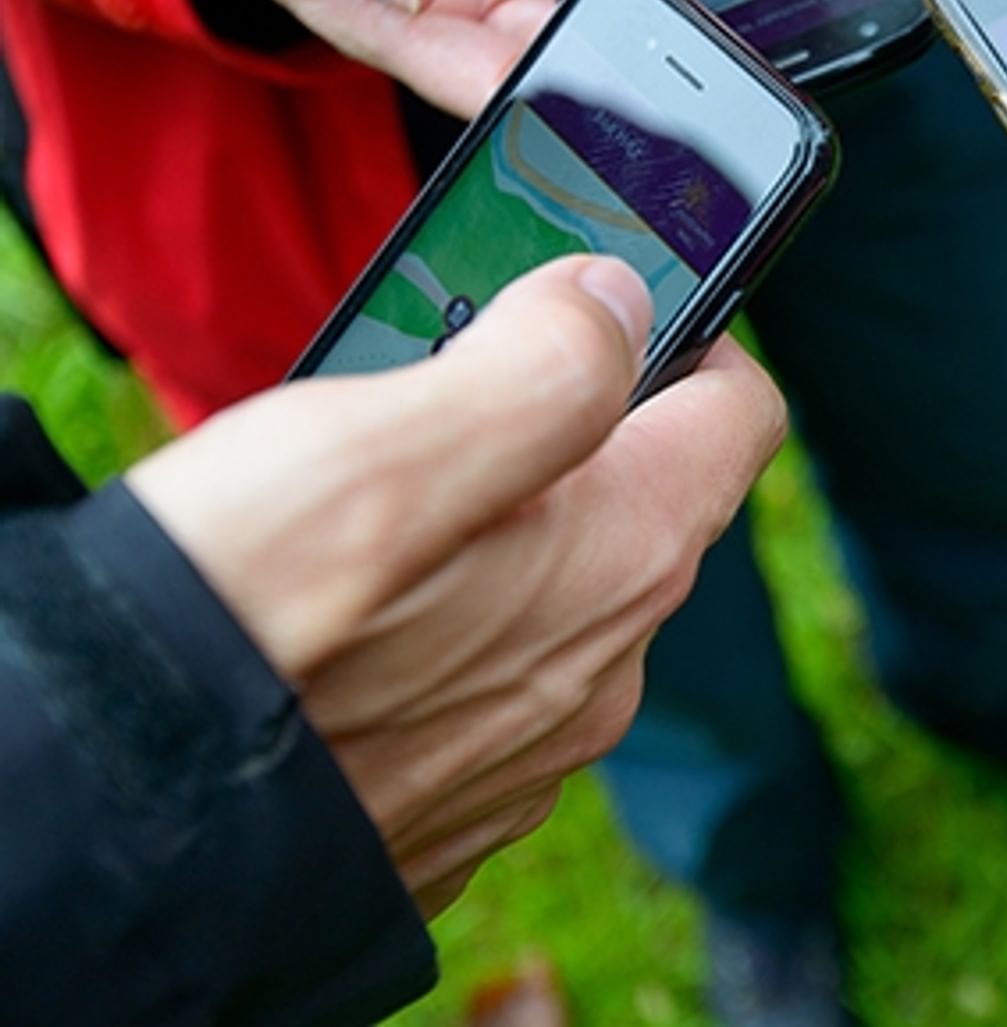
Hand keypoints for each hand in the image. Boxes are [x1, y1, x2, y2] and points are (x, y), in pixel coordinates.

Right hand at [125, 257, 784, 912]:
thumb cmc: (245, 631)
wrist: (131, 839)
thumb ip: (540, 363)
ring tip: (381, 499)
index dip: (696, 340)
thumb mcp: (388, 446)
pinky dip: (456, 622)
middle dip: (572, 429)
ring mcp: (540, 741)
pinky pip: (496, 675)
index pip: (741, 416)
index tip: (616, 310)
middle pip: (648, 498)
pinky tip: (359, 611)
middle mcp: (608, 660)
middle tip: (449, 388)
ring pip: (565, 588)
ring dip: (507, 527)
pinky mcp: (466, 795)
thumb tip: (617, 302)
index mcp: (625, 555)